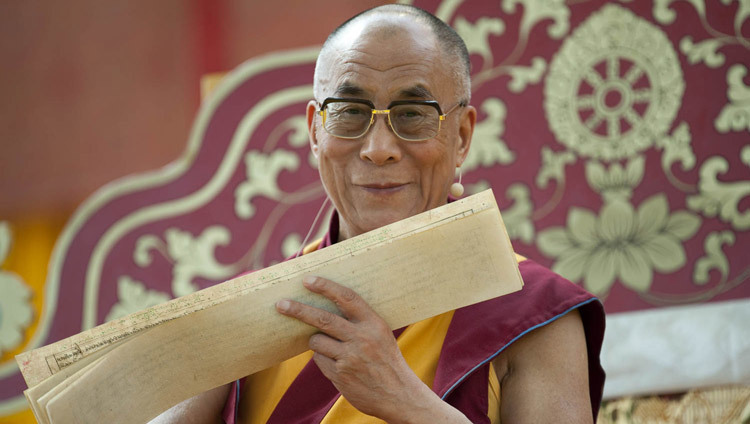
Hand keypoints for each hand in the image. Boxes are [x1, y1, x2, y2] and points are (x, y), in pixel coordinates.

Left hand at [275, 276, 430, 420]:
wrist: (399, 394)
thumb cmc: (386, 360)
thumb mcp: (380, 334)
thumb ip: (358, 321)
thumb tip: (325, 306)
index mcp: (374, 324)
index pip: (347, 298)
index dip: (326, 287)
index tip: (308, 280)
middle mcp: (362, 338)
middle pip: (322, 319)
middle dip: (298, 310)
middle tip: (281, 304)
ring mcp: (350, 358)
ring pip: (316, 341)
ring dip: (316, 341)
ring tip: (330, 347)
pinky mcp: (340, 375)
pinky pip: (319, 360)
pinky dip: (323, 359)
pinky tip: (338, 364)